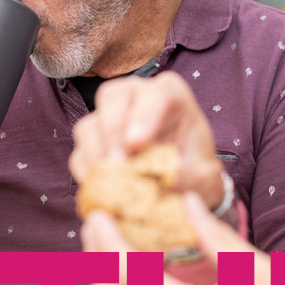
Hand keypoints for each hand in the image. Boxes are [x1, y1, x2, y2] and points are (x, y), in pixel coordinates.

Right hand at [70, 72, 224, 208]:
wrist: (182, 184)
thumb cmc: (195, 169)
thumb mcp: (205, 176)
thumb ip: (193, 177)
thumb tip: (167, 183)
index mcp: (170, 94)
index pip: (155, 94)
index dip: (144, 116)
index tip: (137, 144)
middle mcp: (135, 97)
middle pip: (113, 98)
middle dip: (113, 131)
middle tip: (117, 164)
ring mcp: (108, 119)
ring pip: (89, 125)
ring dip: (95, 155)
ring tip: (108, 182)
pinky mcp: (92, 144)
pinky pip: (79, 154)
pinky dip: (87, 173)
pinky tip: (100, 190)